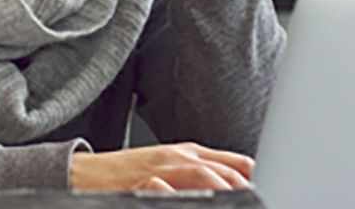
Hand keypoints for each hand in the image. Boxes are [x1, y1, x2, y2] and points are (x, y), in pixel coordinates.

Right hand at [69, 142, 253, 191]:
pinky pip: (168, 188)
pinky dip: (188, 194)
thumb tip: (242, 182)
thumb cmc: (129, 173)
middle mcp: (179, 157)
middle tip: (264, 197)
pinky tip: (202, 200)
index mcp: (191, 154)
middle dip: (247, 186)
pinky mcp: (141, 182)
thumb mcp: (172, 167)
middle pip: (226, 169)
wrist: (83, 173)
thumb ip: (205, 172)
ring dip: (225, 186)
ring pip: (203, 174)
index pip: (237, 163)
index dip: (256, 178)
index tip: (271, 189)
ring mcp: (160, 169)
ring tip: (242, 198)